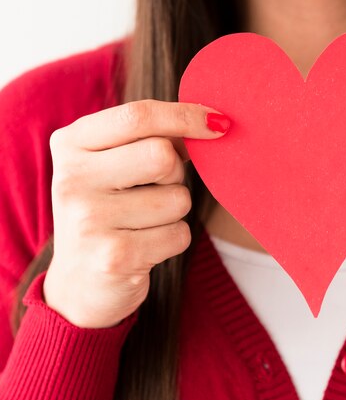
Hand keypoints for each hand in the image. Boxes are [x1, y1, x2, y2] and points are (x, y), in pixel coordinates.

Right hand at [43, 99, 229, 327]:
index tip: (219, 122)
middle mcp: (71, 179)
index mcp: (70, 144)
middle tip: (156, 189)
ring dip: (175, 211)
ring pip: (178, 198)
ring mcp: (89, 220)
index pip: (137, 116)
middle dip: (176, 173)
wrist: (81, 283)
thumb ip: (151, 137)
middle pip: (163, 155)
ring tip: (143, 223)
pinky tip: (145, 247)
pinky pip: (180, 233)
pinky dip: (174, 239)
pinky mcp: (114, 258)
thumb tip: (214, 124)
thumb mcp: (114, 164)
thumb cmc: (111, 210)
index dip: (185, 116)